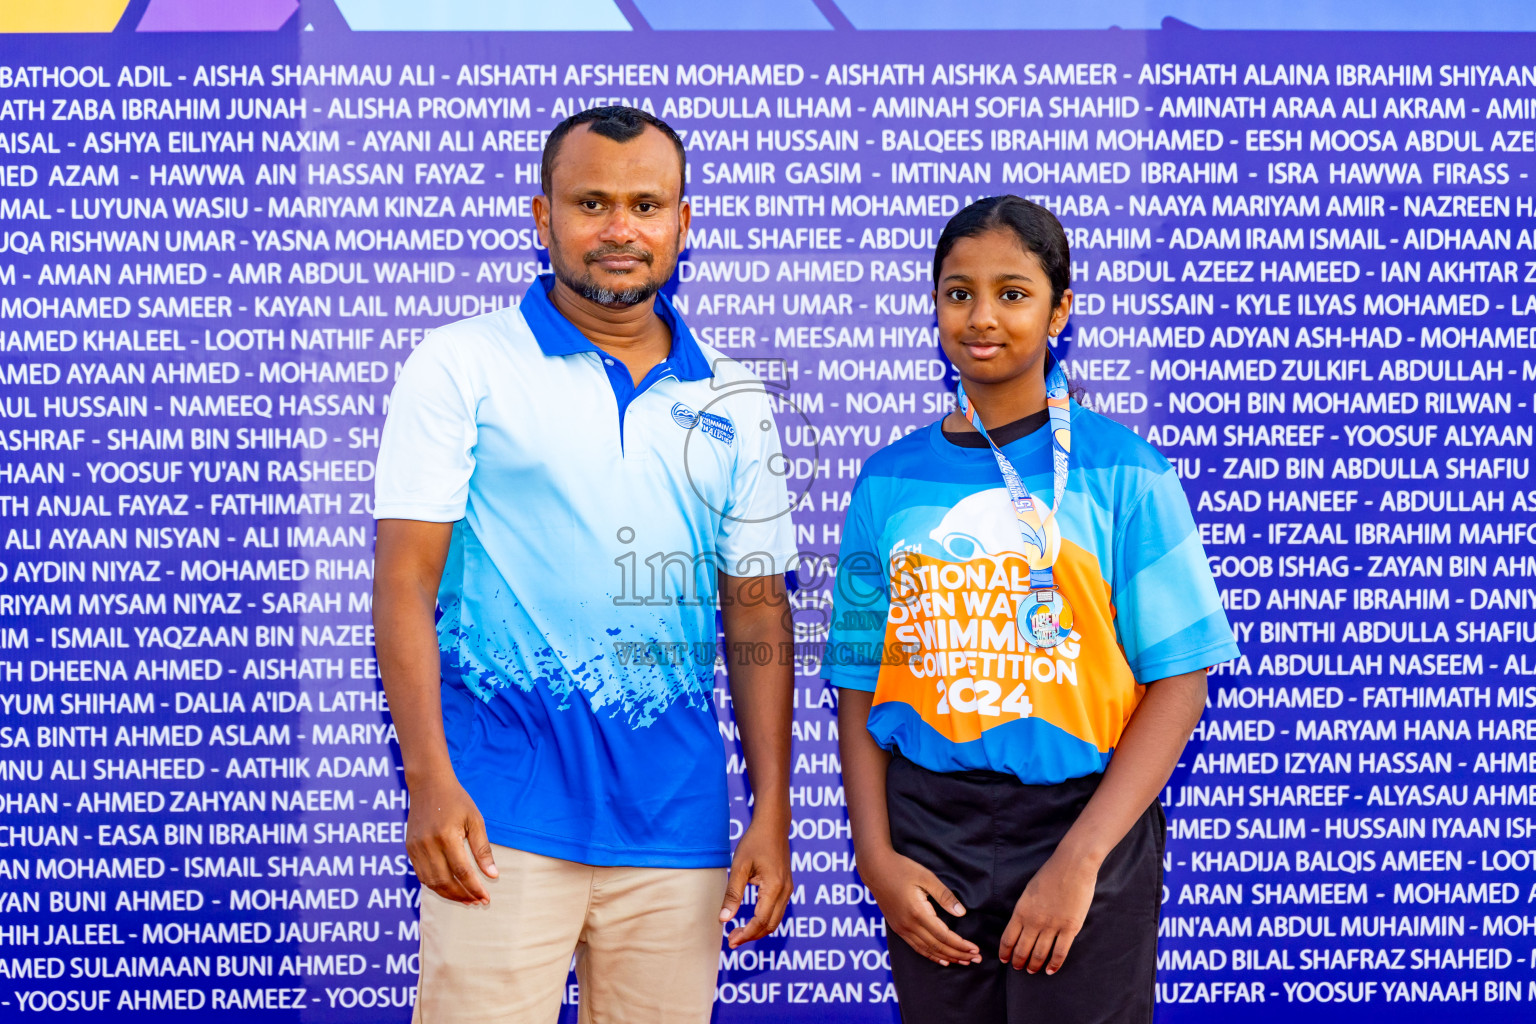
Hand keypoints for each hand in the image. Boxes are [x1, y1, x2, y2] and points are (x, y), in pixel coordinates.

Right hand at [404, 774, 497, 904]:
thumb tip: (492, 875)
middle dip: (463, 896)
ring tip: (467, 899)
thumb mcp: (475, 820)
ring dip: (449, 895)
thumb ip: (482, 849)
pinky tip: (450, 888)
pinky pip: (422, 875)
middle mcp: (428, 844)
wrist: (428, 784)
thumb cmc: (456, 801)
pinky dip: (436, 886)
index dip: (474, 888)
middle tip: (478, 902)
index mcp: (446, 836)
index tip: (486, 898)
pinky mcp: (409, 849)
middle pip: (445, 881)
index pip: (461, 871)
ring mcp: (416, 848)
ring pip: (431, 882)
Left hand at [719, 819, 791, 947]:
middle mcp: (785, 891)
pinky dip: (764, 920)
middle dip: (751, 936)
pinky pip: (777, 911)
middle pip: (770, 925)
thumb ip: (733, 893)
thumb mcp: (739, 867)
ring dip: (758, 930)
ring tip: (738, 932)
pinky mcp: (786, 887)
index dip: (745, 934)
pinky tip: (750, 919)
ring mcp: (788, 889)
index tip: (730, 941)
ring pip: (775, 920)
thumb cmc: (755, 842)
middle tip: (731, 940)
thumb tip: (724, 919)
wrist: (773, 825)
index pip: (760, 921)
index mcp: (774, 887)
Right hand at [860, 847, 979, 966]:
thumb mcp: (926, 877)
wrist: (875, 868)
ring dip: (947, 957)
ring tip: (964, 961)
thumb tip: (962, 914)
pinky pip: (917, 947)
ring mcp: (901, 928)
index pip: (944, 936)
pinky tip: (942, 960)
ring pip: (928, 950)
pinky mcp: (897, 928)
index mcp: (918, 913)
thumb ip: (945, 896)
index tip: (976, 950)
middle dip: (959, 954)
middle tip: (976, 959)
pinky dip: (931, 955)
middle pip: (938, 947)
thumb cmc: (902, 868)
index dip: (961, 945)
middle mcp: (909, 925)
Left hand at [999, 851, 1097, 973]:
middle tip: (1018, 968)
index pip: (1008, 938)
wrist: (1072, 866)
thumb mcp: (1028, 892)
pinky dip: (1054, 965)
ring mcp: (1052, 926)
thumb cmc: (1050, 874)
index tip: (1005, 959)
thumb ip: (1024, 910)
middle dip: (1018, 962)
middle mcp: (1034, 922)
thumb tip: (1021, 925)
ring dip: (1034, 965)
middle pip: (1022, 950)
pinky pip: (1060, 953)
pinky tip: (1051, 970)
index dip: (1005, 952)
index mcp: (1021, 911)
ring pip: (1040, 954)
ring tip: (1032, 970)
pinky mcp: (1070, 928)